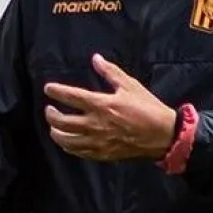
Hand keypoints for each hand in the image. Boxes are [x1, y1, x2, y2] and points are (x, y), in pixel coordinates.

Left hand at [43, 53, 176, 161]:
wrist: (164, 135)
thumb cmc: (148, 108)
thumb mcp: (130, 85)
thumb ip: (110, 72)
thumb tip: (96, 58)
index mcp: (101, 105)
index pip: (71, 96)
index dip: (56, 91)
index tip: (48, 88)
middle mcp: (96, 124)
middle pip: (62, 122)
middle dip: (50, 115)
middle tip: (49, 109)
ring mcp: (98, 141)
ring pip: (66, 140)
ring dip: (56, 133)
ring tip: (54, 127)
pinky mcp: (103, 154)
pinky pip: (79, 152)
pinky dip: (68, 147)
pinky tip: (67, 141)